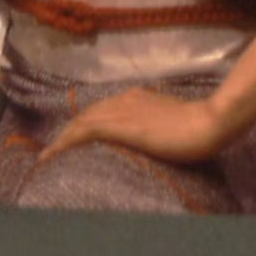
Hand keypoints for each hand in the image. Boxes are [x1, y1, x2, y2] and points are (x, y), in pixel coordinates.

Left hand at [38, 88, 226, 166]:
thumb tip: (148, 141)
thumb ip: (155, 128)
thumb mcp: (171, 124)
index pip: (101, 112)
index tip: (72, 142)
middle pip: (86, 116)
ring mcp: (121, 111)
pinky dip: (65, 143)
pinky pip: (84, 132)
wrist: (208, 122)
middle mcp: (123, 100)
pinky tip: (54, 156)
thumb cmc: (198, 127)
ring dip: (62, 140)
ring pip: (80, 122)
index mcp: (136, 98)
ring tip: (48, 158)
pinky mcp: (120, 125)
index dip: (83, 126)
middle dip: (67, 134)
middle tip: (53, 154)